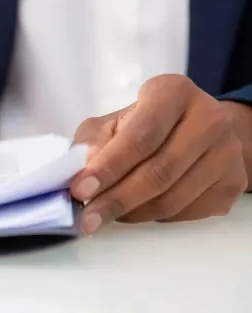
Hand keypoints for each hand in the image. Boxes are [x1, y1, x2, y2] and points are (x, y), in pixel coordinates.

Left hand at [70, 75, 249, 233]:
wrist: (197, 134)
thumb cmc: (142, 127)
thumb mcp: (110, 125)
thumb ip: (90, 144)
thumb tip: (80, 173)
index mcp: (173, 92)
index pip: (140, 136)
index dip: (109, 167)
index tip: (80, 191)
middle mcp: (209, 117)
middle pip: (158, 172)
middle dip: (115, 200)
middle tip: (86, 220)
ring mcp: (227, 151)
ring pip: (172, 198)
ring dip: (131, 213)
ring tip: (105, 215)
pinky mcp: (233, 182)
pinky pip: (186, 212)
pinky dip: (154, 218)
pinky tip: (136, 211)